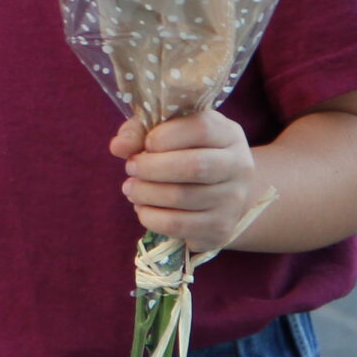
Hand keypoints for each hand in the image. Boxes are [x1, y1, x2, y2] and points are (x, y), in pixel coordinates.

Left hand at [112, 112, 263, 252]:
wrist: (220, 194)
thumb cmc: (187, 154)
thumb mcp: (170, 132)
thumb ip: (140, 131)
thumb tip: (118, 146)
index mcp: (228, 134)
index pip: (201, 128)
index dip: (164, 135)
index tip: (145, 143)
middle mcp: (238, 166)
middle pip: (194, 166)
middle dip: (151, 167)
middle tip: (130, 167)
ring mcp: (232, 200)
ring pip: (182, 197)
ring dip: (145, 192)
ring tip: (131, 188)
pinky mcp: (220, 228)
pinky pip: (177, 225)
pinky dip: (150, 216)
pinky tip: (143, 208)